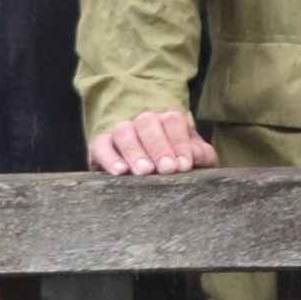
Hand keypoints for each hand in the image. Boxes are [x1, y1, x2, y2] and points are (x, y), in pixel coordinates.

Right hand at [88, 109, 214, 175]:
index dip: (179, 141)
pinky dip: (109, 157)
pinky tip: (120, 172)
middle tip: (167, 168)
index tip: (184, 165)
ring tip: (145, 171)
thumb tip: (193, 155)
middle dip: (158, 146)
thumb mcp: (197, 161)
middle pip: (147, 122)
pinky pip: (100, 146)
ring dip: (135, 151)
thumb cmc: (178, 166)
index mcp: (168, 122)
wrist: (151, 179)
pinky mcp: (101, 147)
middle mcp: (143, 122)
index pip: (173, 120)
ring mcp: (121, 132)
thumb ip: (200, 155)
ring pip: (123, 131)